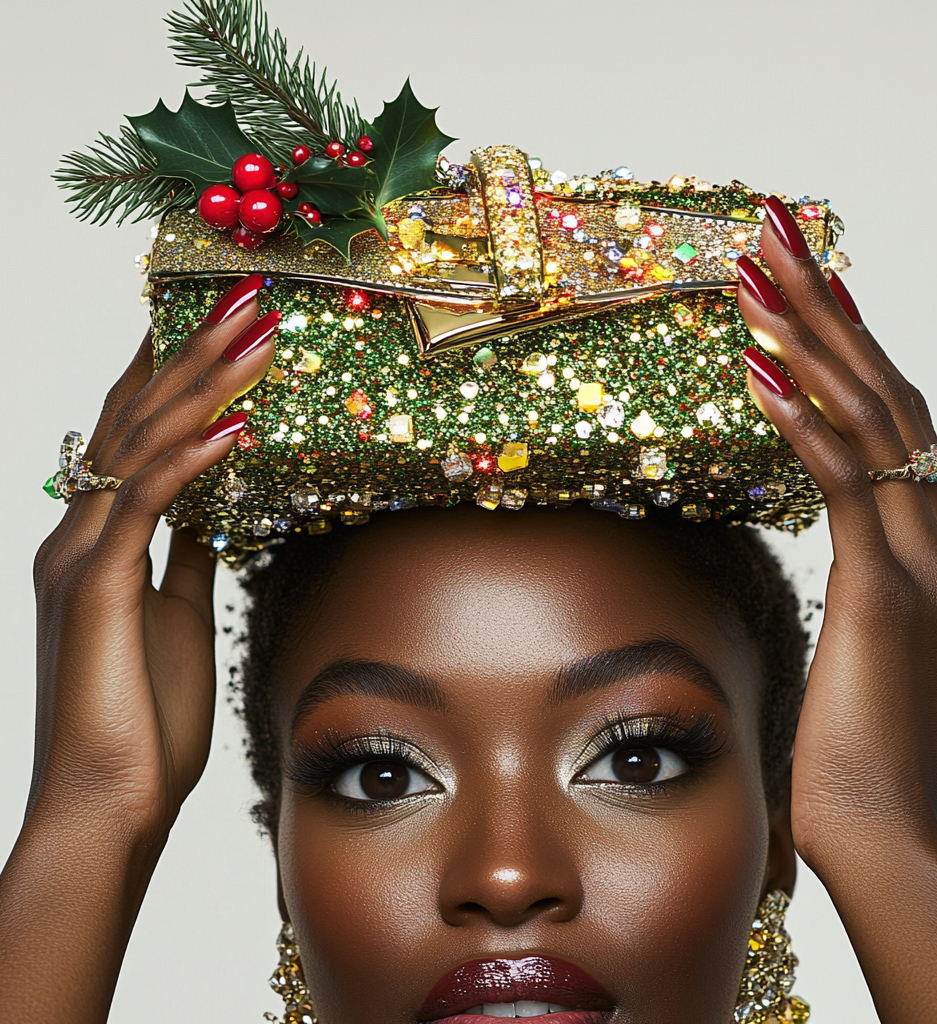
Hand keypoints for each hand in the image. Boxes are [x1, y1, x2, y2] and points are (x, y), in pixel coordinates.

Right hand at [30, 274, 277, 838]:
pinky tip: (236, 428)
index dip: (172, 370)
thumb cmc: (144, 715)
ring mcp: (81, 557)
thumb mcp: (178, 611)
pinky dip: (192, 462)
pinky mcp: (93, 590)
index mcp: (99, 540)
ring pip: (139, 445)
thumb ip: (186, 551)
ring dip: (202, 384)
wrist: (110, 803)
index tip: (216, 320)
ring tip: (255, 333)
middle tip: (245, 296)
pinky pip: (146, 507)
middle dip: (193, 352)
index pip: (134, 431)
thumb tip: (217, 501)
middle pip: (136, 417)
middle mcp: (78, 533)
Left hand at [738, 201, 936, 1021]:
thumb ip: (858, 592)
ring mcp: (925, 567)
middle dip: (832, 314)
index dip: (851, 354)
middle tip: (782, 242)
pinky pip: (847, 486)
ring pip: (873, 424)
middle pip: (889, 400)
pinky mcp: (888, 596)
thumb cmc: (852, 758)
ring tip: (761, 277)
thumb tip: (825, 557)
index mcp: (933, 559)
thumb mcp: (856, 653)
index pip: (893, 429)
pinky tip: (758, 374)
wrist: (883, 839)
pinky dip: (805, 423)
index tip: (808, 296)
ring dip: (814, 344)